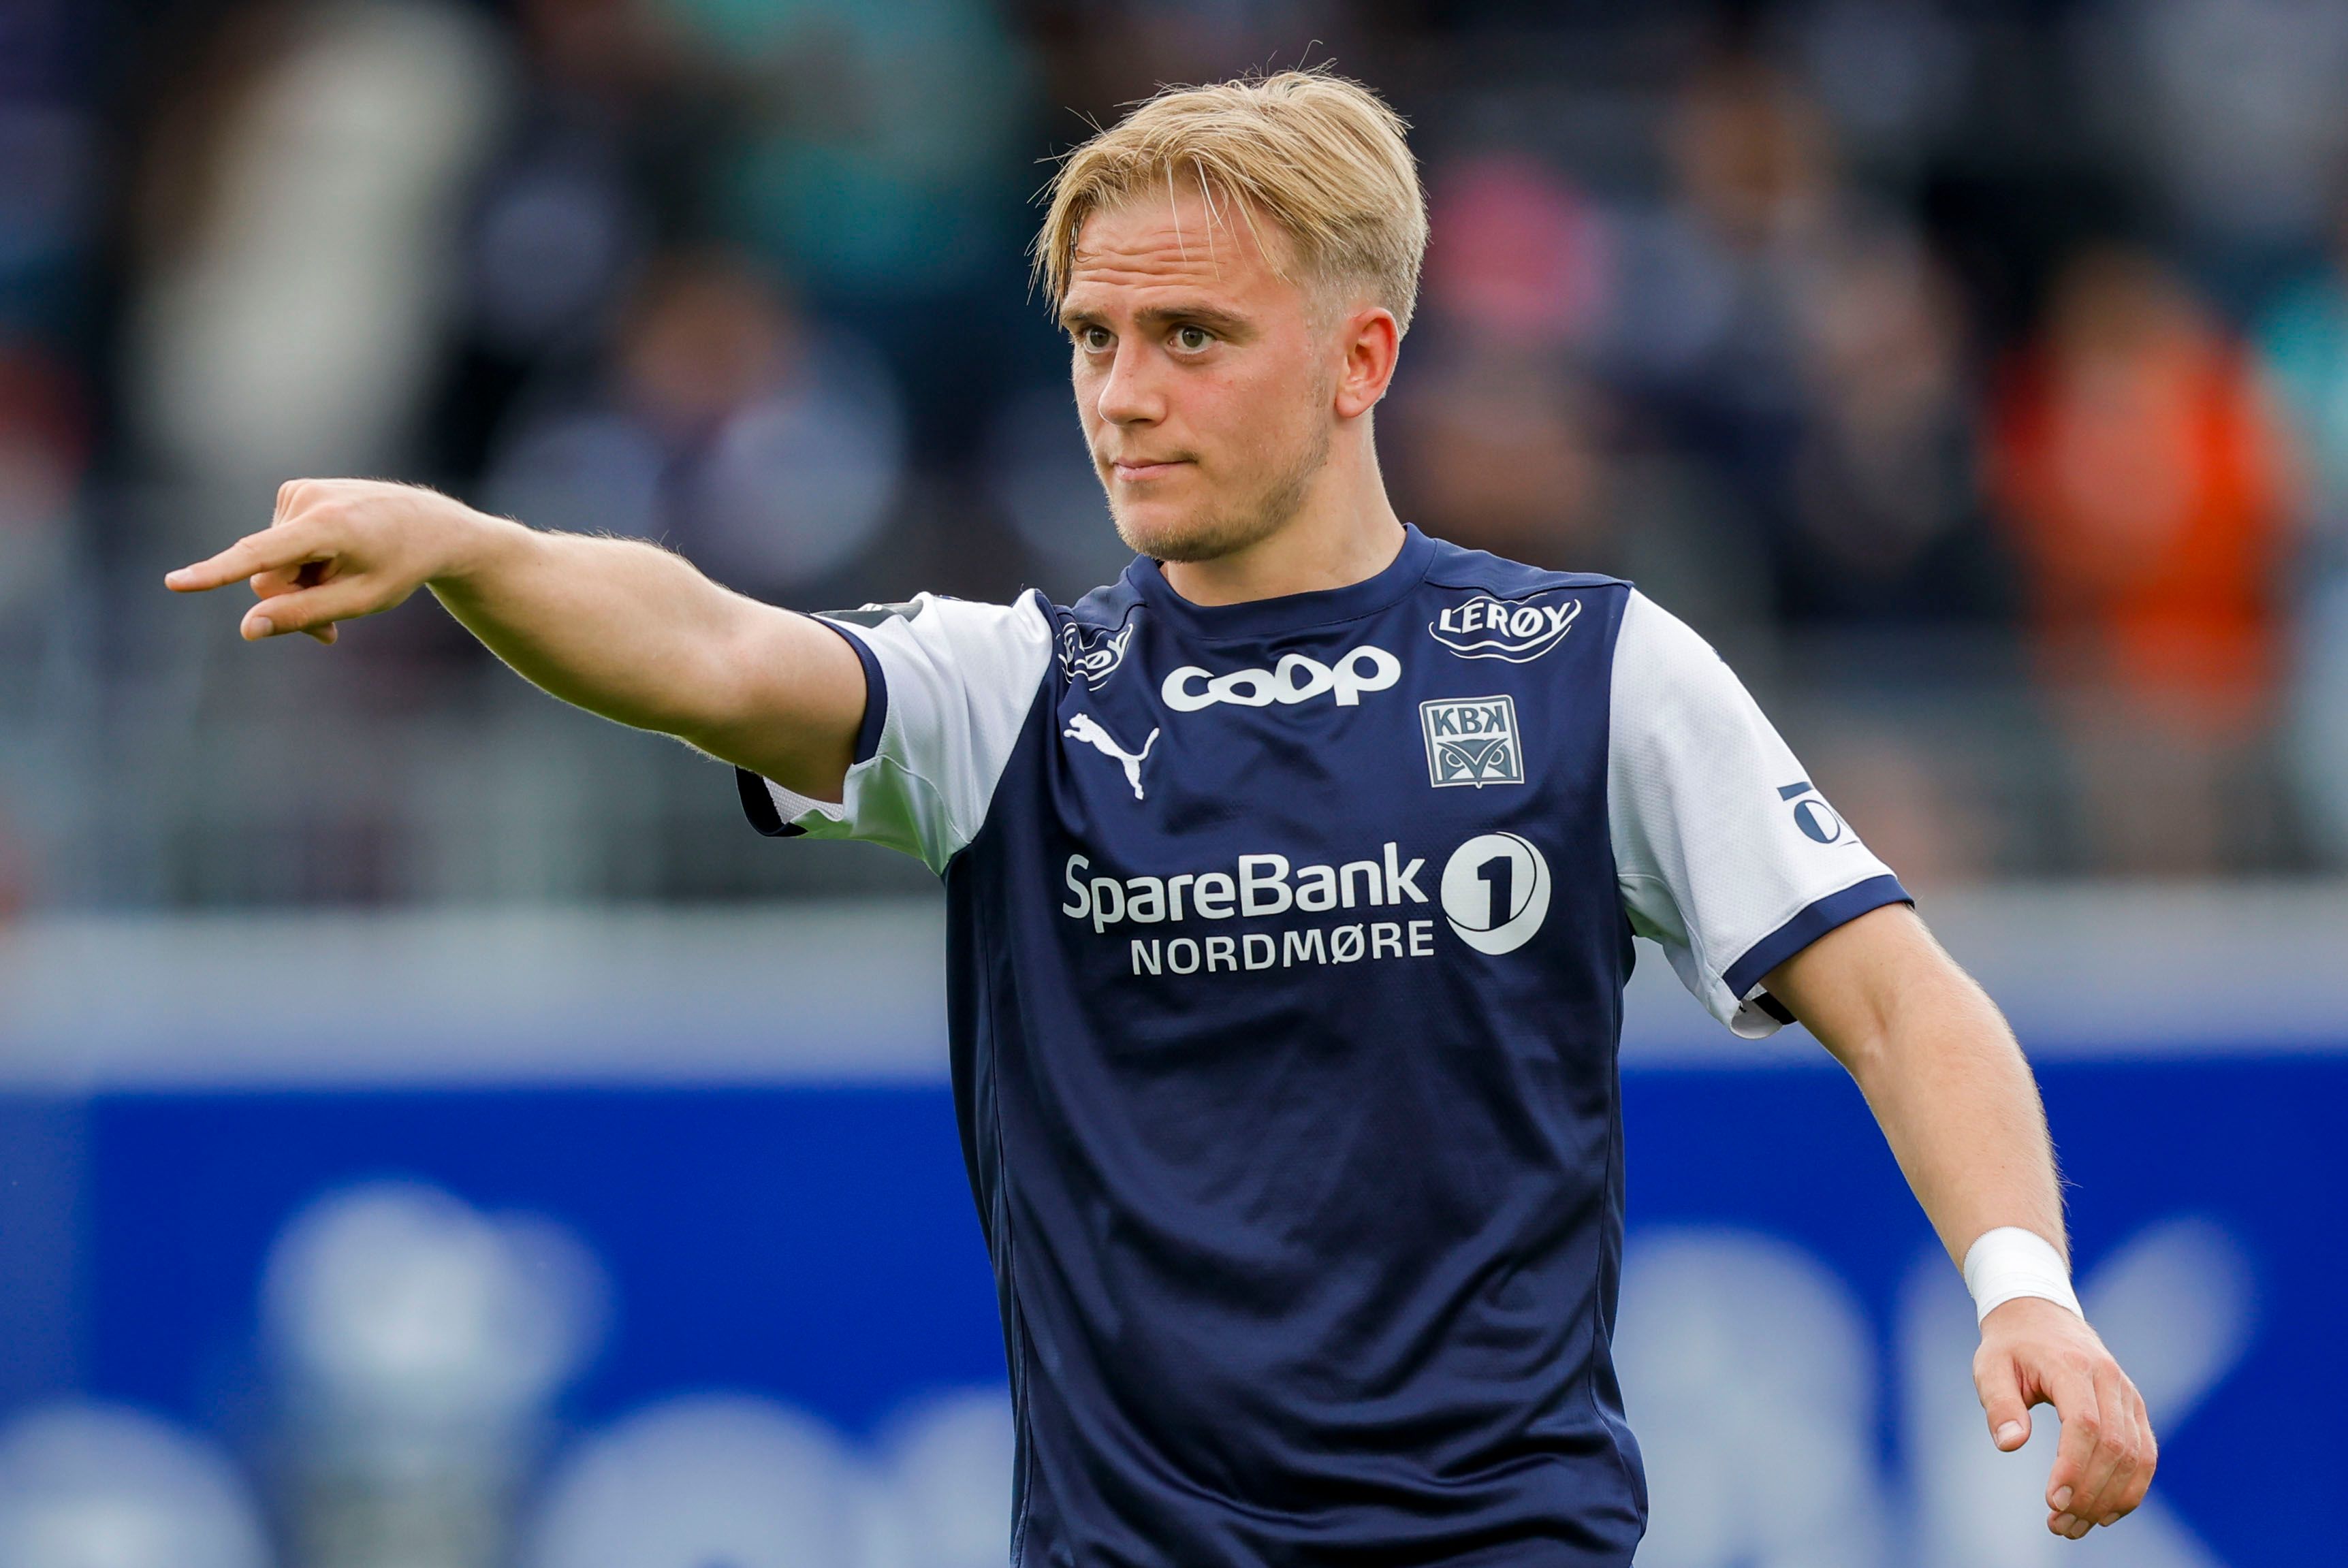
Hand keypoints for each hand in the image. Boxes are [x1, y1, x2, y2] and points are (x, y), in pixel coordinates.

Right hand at [164, 478, 493, 643]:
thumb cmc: (401, 566)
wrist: (431, 525)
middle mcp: (307, 500)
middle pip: (267, 577)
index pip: (260, 555)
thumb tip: (248, 629)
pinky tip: (334, 561)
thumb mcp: (360, 600)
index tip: (175, 583)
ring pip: (271, 563)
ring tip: (343, 582)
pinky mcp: (295, 492)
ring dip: (301, 585)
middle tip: (331, 630)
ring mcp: (298, 492)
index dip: (215, 573)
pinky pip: (278, 545)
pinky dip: (301, 563)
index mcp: (327, 527)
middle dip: (292, 605)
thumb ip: (303, 615)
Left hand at [1974, 1296, 2155, 1538]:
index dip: (2073, 1468)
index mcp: (2072, 1366)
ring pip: (2138, 1457)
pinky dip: (2130, 1489)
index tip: (2052, 1502)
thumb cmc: (2011, 1347)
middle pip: (2115, 1447)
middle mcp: (2109, 1380)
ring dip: (2112, 1499)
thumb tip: (2010, 1444)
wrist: (2041, 1316)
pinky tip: (2103, 1513)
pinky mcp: (2135, 1409)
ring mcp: (2128, 1395)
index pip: (2085, 1424)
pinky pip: (2145, 1455)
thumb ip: (2000, 1404)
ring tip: (2075, 1526)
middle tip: (2059, 1525)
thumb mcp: (1990, 1367)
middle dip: (2090, 1493)